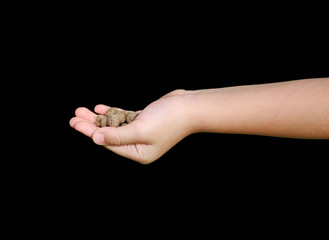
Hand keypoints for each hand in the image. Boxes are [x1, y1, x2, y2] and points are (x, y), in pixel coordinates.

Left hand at [69, 90, 192, 163]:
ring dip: (99, 118)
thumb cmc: (169, 120)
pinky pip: (123, 118)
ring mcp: (141, 132)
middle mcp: (138, 145)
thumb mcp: (140, 130)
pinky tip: (100, 108)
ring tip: (82, 110)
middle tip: (74, 116)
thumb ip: (117, 136)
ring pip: (114, 125)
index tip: (75, 123)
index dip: (90, 133)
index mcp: (138, 152)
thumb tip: (95, 139)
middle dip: (91, 125)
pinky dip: (112, 113)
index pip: (109, 143)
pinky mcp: (143, 120)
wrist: (189, 107)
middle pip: (109, 135)